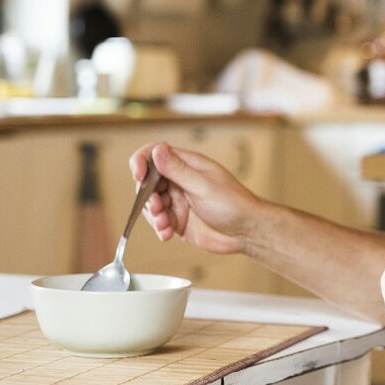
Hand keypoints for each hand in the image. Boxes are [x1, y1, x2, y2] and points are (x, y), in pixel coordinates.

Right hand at [130, 142, 259, 255]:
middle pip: (149, 182)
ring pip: (151, 203)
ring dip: (153, 215)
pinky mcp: (178, 219)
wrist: (246, 232)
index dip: (142, 162)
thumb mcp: (203, 186)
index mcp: (188, 165)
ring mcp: (179, 200)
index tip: (138, 175)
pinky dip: (159, 227)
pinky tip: (166, 234)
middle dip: (147, 196)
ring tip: (164, 224)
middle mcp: (181, 181)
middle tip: (157, 208)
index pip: (156, 155)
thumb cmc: (234, 204)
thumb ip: (178, 170)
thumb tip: (157, 150)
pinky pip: (159, 221)